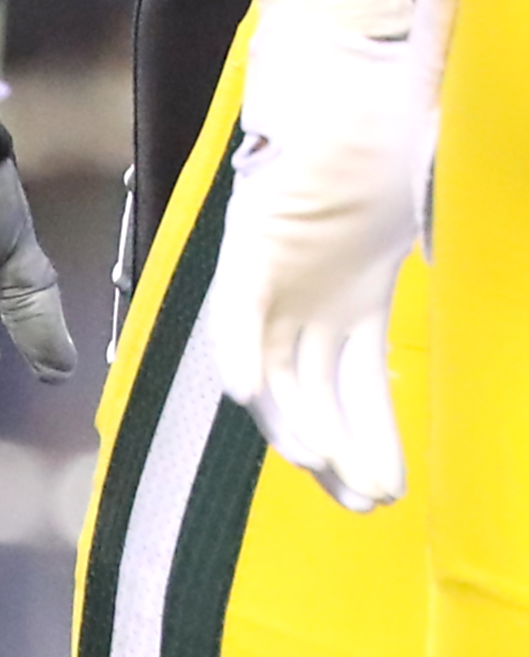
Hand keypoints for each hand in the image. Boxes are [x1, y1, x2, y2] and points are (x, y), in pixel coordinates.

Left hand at [206, 0, 446, 511]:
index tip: (390, 491)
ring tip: (330, 472)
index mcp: (351, 303)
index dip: (372, 440)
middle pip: (318, 401)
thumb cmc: (402, 135)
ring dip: (301, 429)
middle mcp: (308, 305)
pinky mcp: (247, 253)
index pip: (359, 391)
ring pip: (278, 379)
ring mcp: (275, 283)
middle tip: (368, 503)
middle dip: (343, 456)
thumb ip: (452, 264)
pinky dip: (242, 359)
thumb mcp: (434, 220)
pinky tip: (254, 397)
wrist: (360, 70)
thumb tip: (500, 322)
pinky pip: (237, 321)